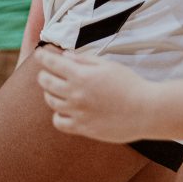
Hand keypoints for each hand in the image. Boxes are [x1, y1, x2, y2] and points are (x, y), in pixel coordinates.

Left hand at [36, 47, 154, 142]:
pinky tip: (62, 109)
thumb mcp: (108, 65)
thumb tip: (66, 56)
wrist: (144, 110)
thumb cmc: (129, 83)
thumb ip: (84, 60)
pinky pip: (59, 122)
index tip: (38, 53)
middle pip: (47, 83)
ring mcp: (77, 112)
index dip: (43, 57)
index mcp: (81, 75)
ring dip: (49, 93)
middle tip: (44, 71)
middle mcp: (75, 94)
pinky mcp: (82, 128)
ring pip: (51, 102)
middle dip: (43, 74)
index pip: (53, 63)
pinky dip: (57, 115)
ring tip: (53, 89)